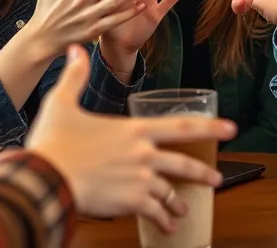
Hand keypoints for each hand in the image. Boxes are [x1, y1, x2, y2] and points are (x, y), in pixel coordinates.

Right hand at [27, 46, 236, 232]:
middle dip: (204, 172)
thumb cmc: (53, 142)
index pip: (181, 126)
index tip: (230, 129)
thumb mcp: (62, 102)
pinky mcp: (130, 203)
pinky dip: (162, 220)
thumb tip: (76, 49)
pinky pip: (154, 213)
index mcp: (134, 130)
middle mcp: (143, 154)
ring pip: (170, 192)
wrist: (46, 177)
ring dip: (178, 203)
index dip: (209, 126)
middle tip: (217, 177)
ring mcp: (139, 180)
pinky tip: (166, 227)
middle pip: (184, 164)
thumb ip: (74, 76)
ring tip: (184, 209)